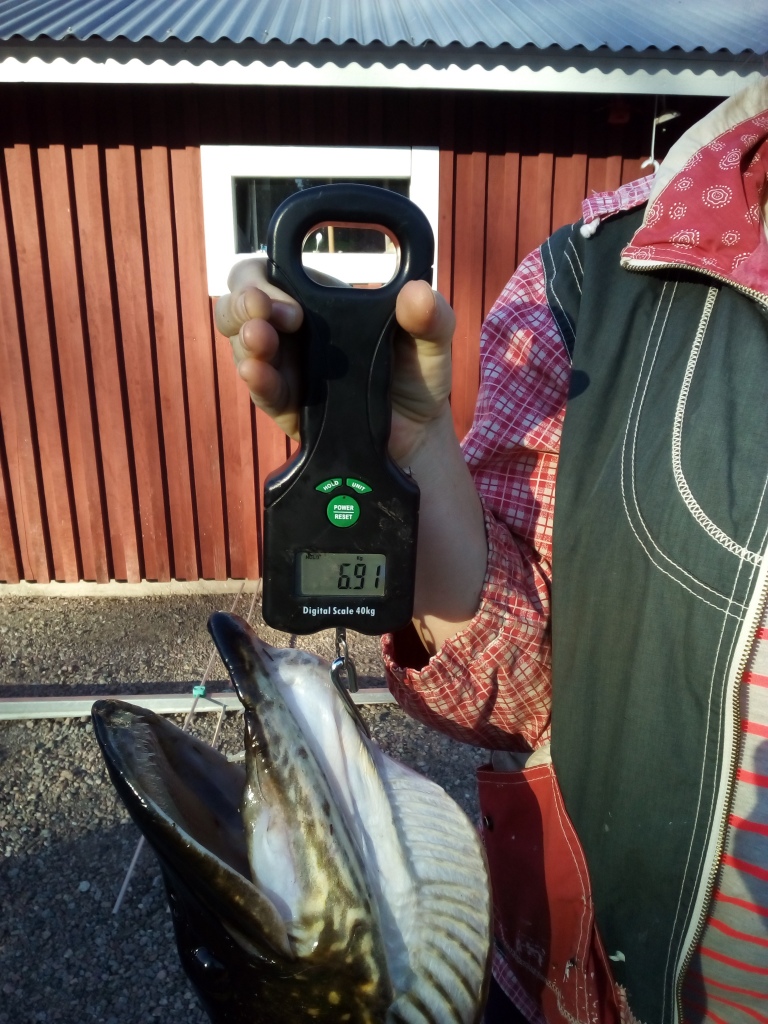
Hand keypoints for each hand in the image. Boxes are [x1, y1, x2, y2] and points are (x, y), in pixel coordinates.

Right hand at [214, 258, 455, 465]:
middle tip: (270, 317)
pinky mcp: (288, 407)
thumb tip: (418, 294)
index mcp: (320, 301)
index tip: (292, 302)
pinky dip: (257, 380)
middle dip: (242, 302)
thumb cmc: (418, 378)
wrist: (417, 436)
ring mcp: (287, 368)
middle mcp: (294, 331)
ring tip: (261, 342)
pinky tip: (257, 372)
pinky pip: (262, 390)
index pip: (270, 273)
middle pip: (239, 302)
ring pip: (241, 344)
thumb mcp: (433, 341)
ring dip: (245, 340)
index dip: (264, 278)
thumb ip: (432, 315)